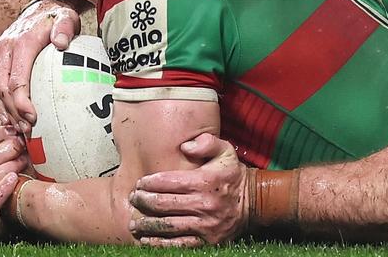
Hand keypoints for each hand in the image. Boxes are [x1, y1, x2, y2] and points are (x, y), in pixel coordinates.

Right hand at [0, 0, 79, 132]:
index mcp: (21, 42)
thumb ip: (64, 29)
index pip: (16, 80)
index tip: (33, 118)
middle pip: (2, 89)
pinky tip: (9, 118)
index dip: (22, 102)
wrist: (41, 7)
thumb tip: (61, 44)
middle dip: (13, 112)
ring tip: (18, 129)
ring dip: (4, 111)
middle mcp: (3, 49)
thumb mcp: (66, 18)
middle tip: (28, 130)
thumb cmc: (56, 17)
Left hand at [128, 133, 248, 245]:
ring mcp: (206, 225)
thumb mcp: (225, 150)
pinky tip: (147, 240)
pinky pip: (179, 244)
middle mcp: (204, 204)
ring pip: (168, 226)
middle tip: (134, 199)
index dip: (150, 183)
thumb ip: (206, 142)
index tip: (139, 183)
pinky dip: (160, 244)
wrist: (253, 202)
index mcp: (205, 181)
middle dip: (144, 202)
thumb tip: (185, 145)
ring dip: (147, 225)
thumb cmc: (232, 174)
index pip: (169, 182)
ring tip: (134, 223)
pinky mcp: (207, 241)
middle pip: (164, 204)